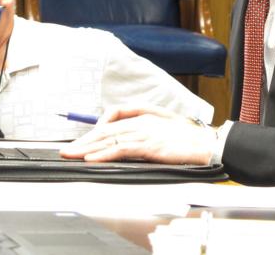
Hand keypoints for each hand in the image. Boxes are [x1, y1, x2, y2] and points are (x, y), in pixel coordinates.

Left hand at [59, 104, 215, 164]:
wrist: (208, 143)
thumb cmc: (190, 136)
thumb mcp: (166, 122)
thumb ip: (145, 121)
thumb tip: (125, 131)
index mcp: (145, 115)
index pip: (112, 118)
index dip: (94, 128)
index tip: (82, 140)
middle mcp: (142, 122)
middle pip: (106, 130)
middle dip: (84, 141)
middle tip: (67, 151)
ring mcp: (145, 133)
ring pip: (110, 139)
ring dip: (87, 148)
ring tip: (72, 155)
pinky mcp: (150, 146)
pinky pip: (122, 149)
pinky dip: (104, 154)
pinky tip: (92, 158)